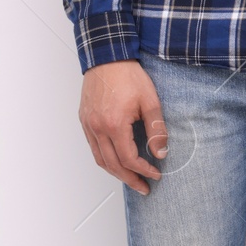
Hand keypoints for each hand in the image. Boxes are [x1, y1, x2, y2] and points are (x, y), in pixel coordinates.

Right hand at [79, 60, 165, 194]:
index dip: (144, 170)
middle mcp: (97, 127)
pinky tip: (117, 162)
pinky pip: (93, 147)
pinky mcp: (84, 119)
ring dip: (116, 173)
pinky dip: (105, 159)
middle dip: (129, 179)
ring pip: (99, 158)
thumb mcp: (151, 102)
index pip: (129, 159)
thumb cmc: (128, 76)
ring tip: (132, 180)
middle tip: (144, 188)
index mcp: (114, 124)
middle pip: (112, 164)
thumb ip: (157, 130)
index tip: (156, 175)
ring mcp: (88, 124)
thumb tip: (161, 153)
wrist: (107, 57)